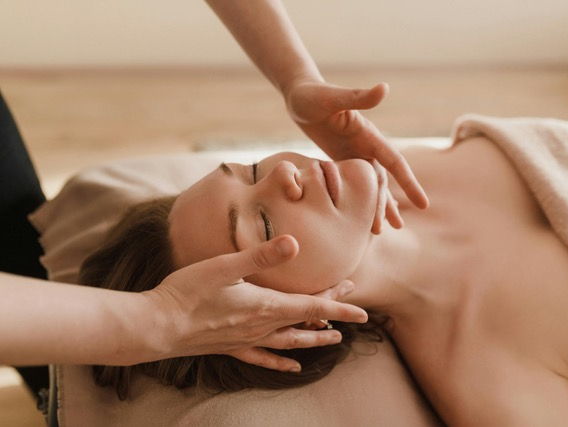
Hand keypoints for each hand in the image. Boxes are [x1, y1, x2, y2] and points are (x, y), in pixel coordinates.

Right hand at [142, 235, 367, 371]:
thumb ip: (261, 256)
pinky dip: (281, 361)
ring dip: (314, 339)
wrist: (155, 327)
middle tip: (354, 308)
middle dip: (332, 314)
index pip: (312, 306)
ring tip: (334, 340)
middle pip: (305, 321)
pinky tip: (292, 366)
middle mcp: (261, 327)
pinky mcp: (231, 347)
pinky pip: (264, 357)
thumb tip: (295, 244)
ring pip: (291, 341)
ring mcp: (246, 340)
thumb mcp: (224, 267)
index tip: (363, 311)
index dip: (340, 307)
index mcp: (264, 306)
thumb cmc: (187, 293)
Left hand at [284, 79, 428, 231]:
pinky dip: (358, 199)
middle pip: (381, 181)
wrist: (298, 94)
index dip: (409, 183)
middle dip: (387, 204)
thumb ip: (358, 97)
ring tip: (381, 230)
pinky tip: (358, 214)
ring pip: (369, 186)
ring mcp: (353, 153)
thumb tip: (385, 88)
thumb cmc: (312, 95)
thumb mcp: (333, 98)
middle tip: (394, 228)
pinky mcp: (340, 158)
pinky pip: (353, 184)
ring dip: (376, 206)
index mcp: (368, 135)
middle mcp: (365, 146)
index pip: (395, 162)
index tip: (424, 204)